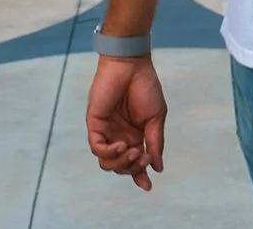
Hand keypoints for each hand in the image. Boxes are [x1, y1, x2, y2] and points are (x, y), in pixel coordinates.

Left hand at [85, 55, 167, 190]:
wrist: (131, 66)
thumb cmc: (146, 88)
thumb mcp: (156, 118)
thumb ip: (155, 142)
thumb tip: (157, 167)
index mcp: (136, 136)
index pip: (135, 163)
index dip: (140, 175)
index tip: (147, 186)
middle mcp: (120, 137)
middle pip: (121, 167)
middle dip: (133, 168)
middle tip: (143, 156)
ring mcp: (107, 132)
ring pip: (107, 163)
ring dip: (121, 163)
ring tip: (133, 151)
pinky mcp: (95, 125)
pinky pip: (98, 148)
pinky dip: (110, 152)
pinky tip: (122, 145)